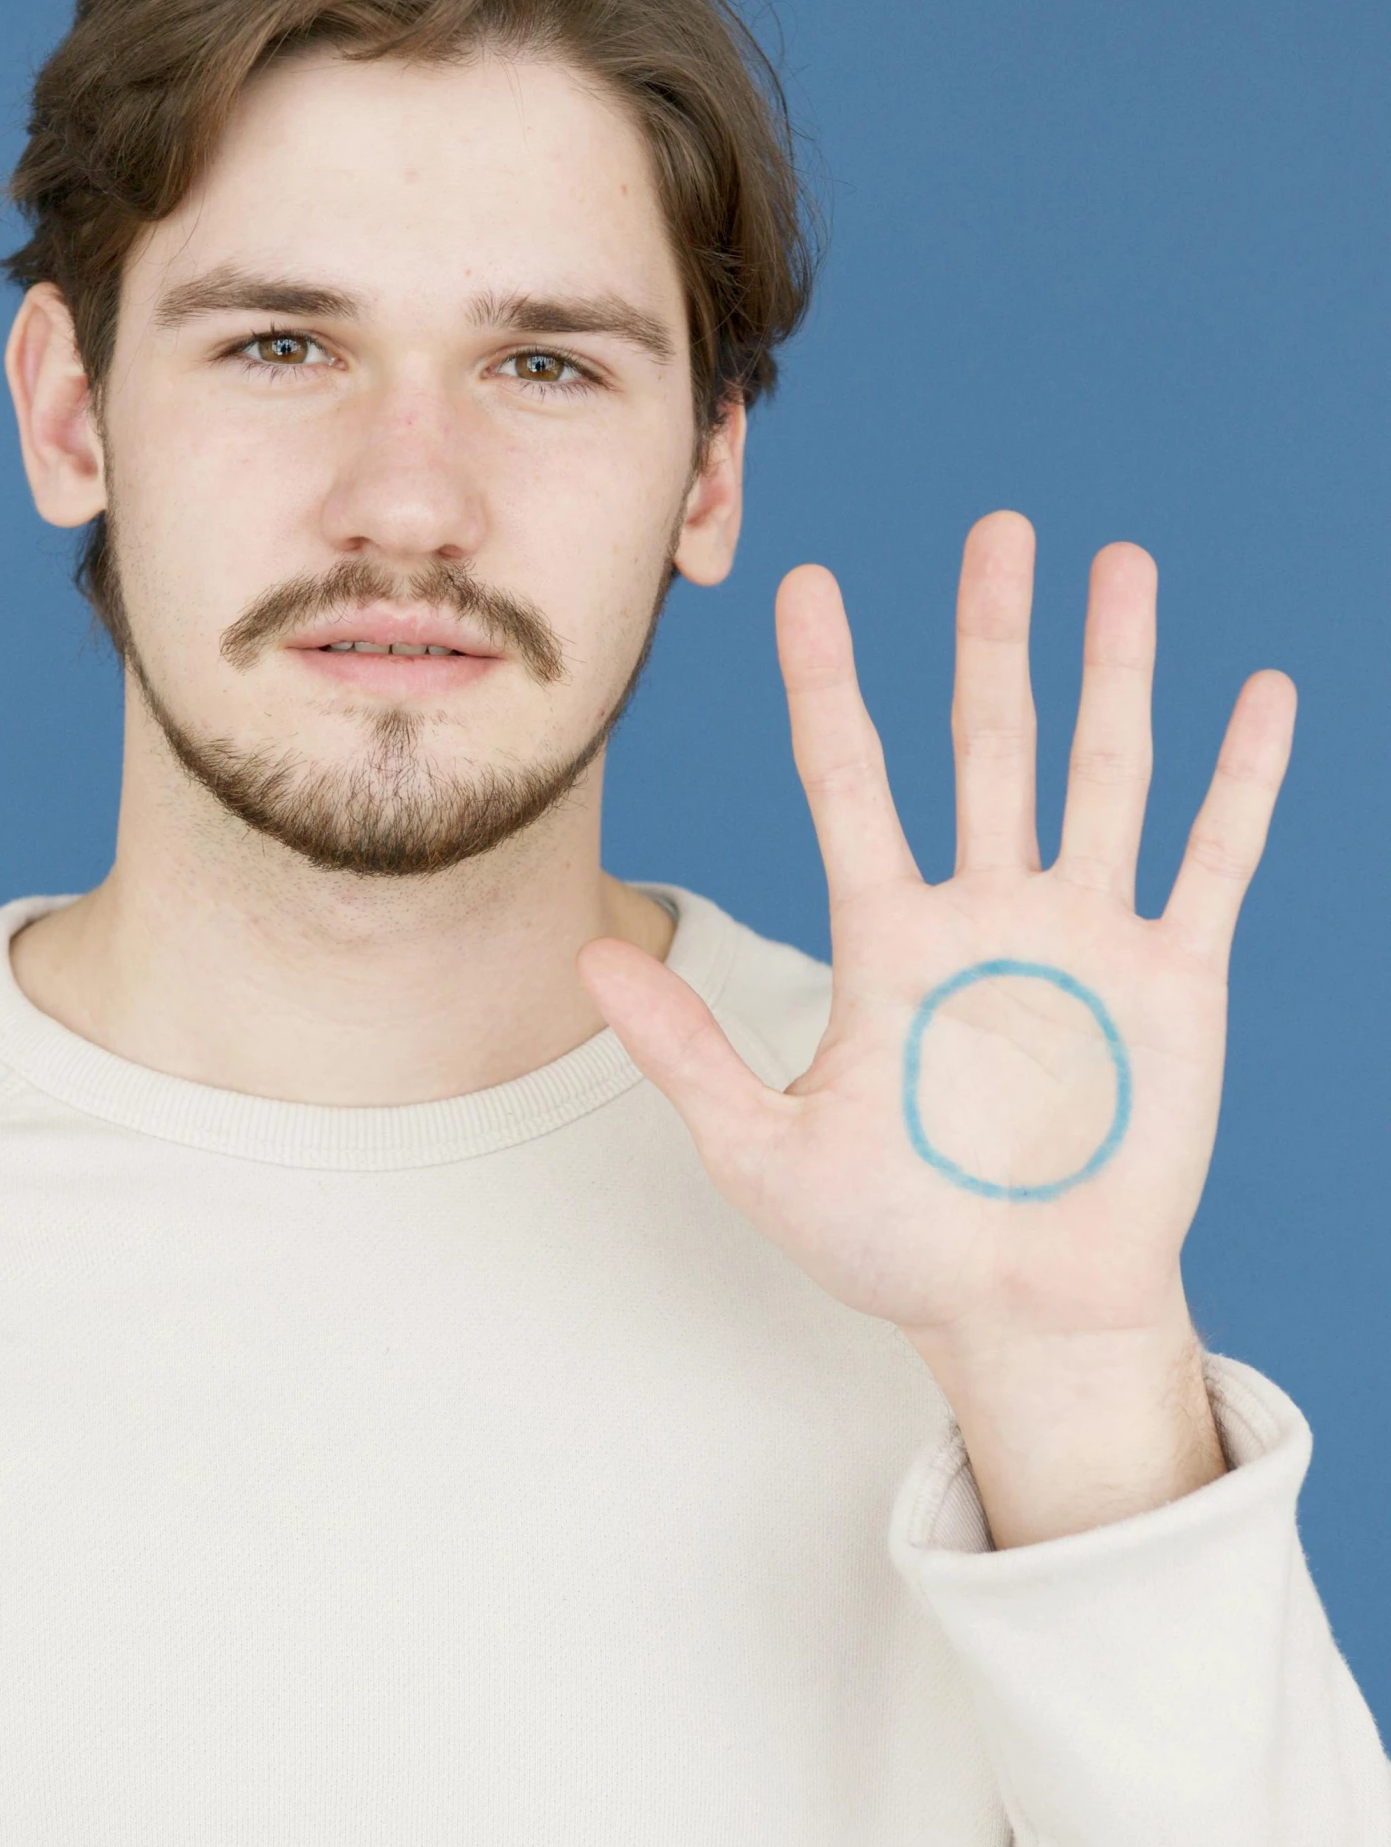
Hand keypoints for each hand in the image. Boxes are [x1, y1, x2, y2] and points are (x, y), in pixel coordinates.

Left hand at [578, 513, 1294, 1525]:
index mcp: (889, 939)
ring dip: (1115, 669)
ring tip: (1120, 566)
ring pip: (1103, 770)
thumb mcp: (766, 1153)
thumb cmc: (897, 1246)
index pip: (851, 779)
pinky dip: (1239, 783)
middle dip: (993, 635)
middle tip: (1000, 528)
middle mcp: (987, 913)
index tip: (809, 587)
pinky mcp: (1172, 981)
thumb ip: (686, 1053)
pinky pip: (1212, 861)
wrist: (1023, 1318)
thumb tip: (587, 961)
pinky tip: (1259, 697)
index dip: (831, 684)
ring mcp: (1084, 938)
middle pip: (989, 742)